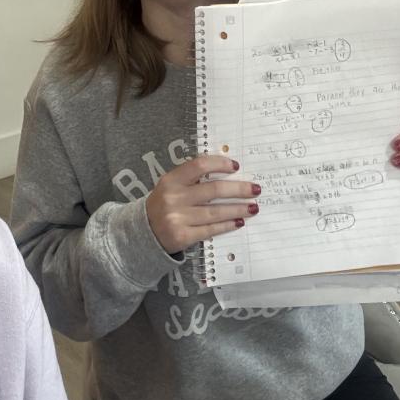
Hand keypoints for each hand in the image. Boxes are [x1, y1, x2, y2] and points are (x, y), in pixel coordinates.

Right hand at [145, 156, 260, 254]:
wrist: (144, 232)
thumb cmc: (163, 205)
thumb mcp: (171, 186)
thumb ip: (192, 179)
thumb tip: (228, 174)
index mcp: (171, 180)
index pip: (199, 165)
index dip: (220, 164)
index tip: (236, 166)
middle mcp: (174, 197)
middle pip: (213, 190)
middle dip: (239, 189)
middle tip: (255, 189)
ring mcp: (178, 218)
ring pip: (216, 212)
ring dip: (238, 209)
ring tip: (253, 207)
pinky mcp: (183, 236)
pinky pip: (211, 229)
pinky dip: (227, 225)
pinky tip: (239, 221)